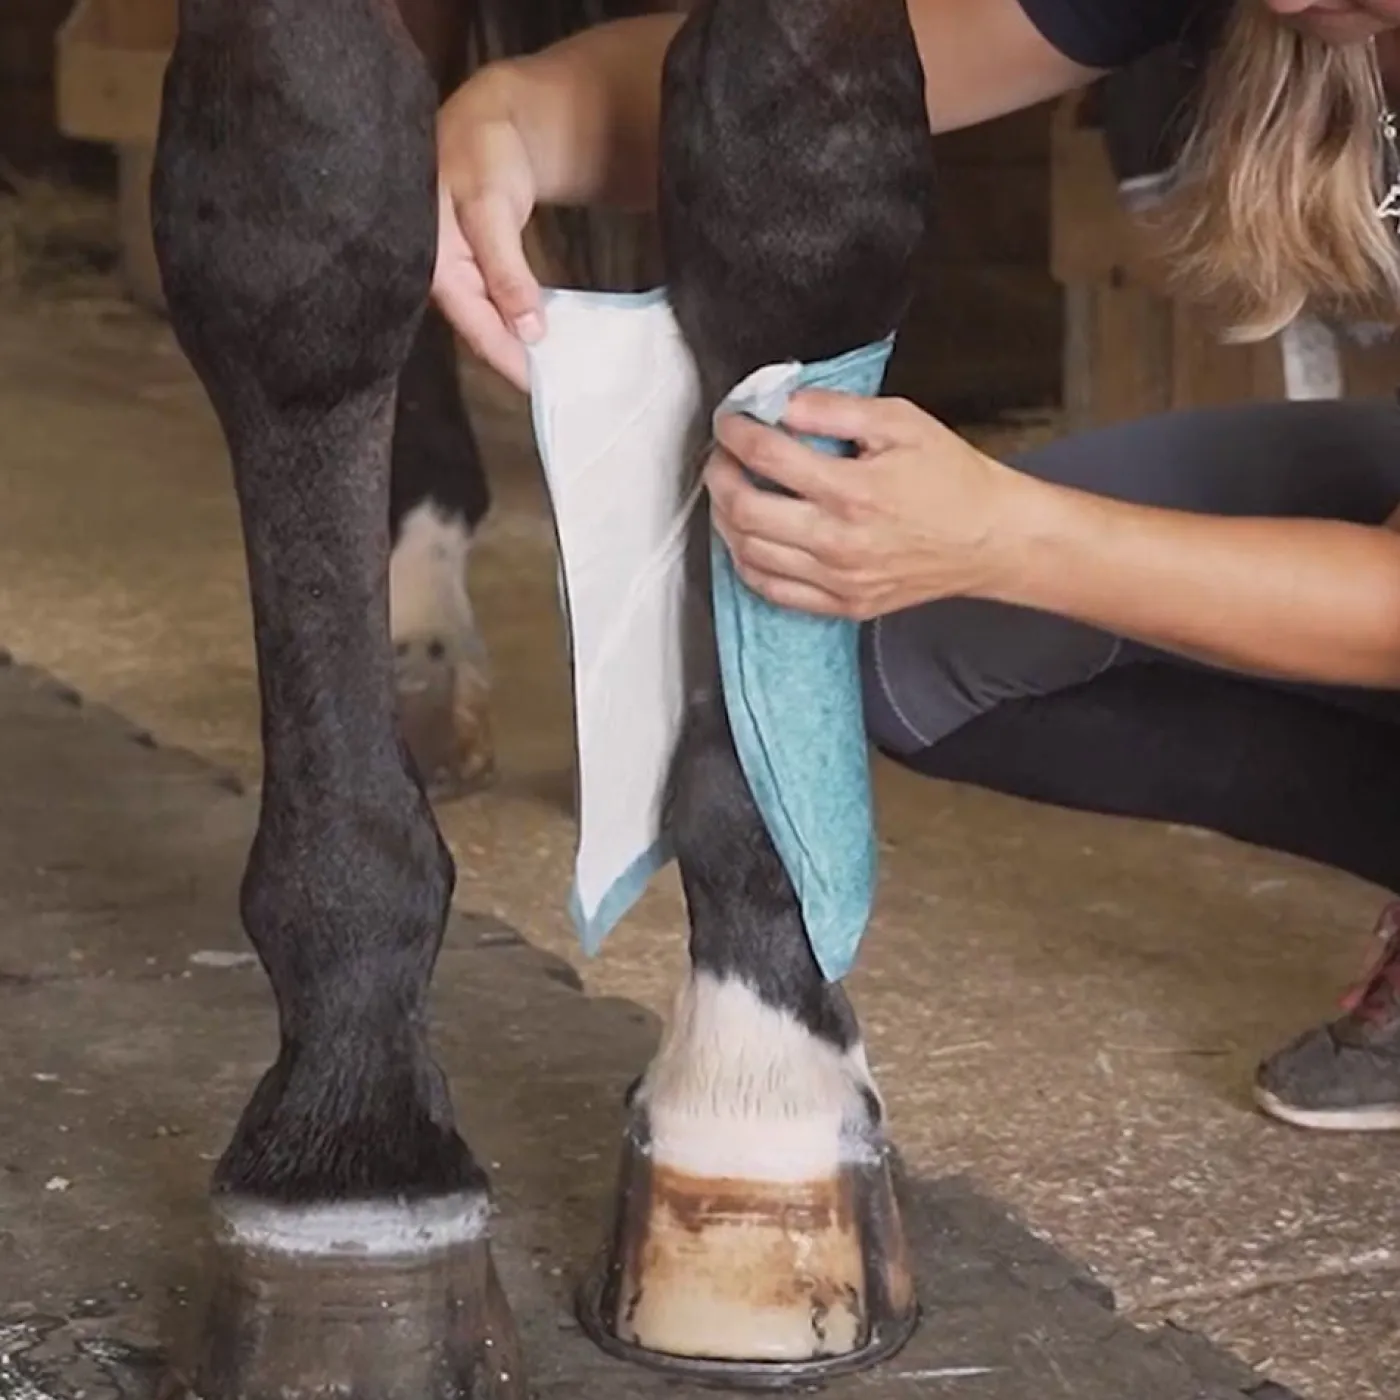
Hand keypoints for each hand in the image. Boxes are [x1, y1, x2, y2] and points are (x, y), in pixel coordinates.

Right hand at [433, 82, 544, 390]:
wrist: (483, 119)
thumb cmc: (482, 155)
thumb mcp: (492, 209)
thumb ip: (506, 271)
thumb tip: (529, 332)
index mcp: (432, 265)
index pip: (476, 329)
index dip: (510, 361)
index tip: (543, 390)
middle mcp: (434, 275)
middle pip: (477, 331)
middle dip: (511, 361)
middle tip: (551, 390)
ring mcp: (447, 272)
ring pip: (482, 321)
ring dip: (512, 345)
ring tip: (548, 371)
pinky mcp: (462, 268)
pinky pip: (486, 304)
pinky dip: (510, 321)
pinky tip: (532, 335)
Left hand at [705, 392, 1013, 619]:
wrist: (991, 539)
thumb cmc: (952, 479)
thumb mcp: (901, 422)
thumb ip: (835, 408)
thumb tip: (780, 402)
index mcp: (853, 490)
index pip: (766, 456)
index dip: (736, 433)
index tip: (731, 421)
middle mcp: (839, 541)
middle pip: (744, 510)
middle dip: (719, 474)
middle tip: (722, 455)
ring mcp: (838, 580)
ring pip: (748, 553)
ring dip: (726, 517)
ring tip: (731, 491)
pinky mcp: (843, 605)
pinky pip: (771, 590)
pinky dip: (747, 561)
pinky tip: (749, 537)